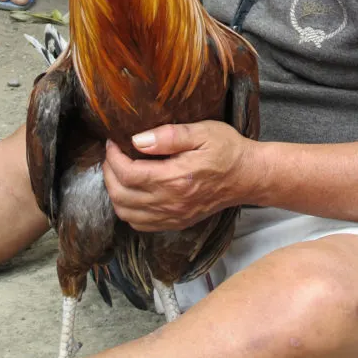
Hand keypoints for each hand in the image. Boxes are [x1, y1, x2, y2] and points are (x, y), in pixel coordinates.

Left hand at [102, 121, 255, 231]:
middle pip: (121, 195)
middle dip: (109, 173)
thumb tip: (137, 140)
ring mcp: (173, 216)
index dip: (113, 157)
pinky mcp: (176, 223)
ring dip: (115, 192)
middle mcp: (170, 202)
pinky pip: (140, 225)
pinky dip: (127, 210)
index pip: (128, 173)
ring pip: (127, 213)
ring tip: (118, 172)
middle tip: (112, 155)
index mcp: (175, 178)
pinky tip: (131, 192)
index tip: (112, 142)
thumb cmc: (226, 149)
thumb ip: (168, 136)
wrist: (248, 176)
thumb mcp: (201, 132)